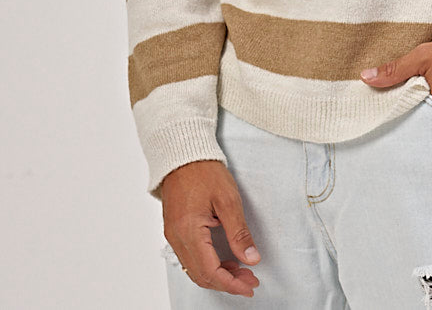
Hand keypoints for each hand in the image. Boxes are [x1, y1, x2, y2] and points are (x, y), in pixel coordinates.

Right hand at [161, 160, 260, 297]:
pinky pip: (190, 257)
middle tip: (250, 280)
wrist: (184, 154)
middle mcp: (177, 237)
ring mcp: (173, 235)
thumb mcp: (228, 200)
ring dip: (218, 275)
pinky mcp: (175, 230)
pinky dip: (208, 264)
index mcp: (189, 231)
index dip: (232, 283)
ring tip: (241, 271)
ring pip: (195, 269)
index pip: (211, 272)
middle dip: (227, 282)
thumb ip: (239, 233)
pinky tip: (224, 260)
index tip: (250, 286)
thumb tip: (251, 258)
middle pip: (201, 275)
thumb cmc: (205, 171)